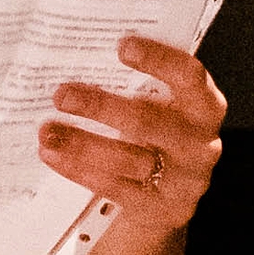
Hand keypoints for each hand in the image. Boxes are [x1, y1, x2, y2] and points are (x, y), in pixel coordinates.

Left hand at [37, 37, 225, 237]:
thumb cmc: (158, 132)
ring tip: (47, 132)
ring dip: (81, 143)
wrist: (170, 197)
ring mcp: (183, 179)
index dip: (159, 59)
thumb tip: (81, 57)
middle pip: (149, 121)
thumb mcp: (162, 106)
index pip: (189, 76)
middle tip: (61, 95)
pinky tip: (52, 156)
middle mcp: (201, 142)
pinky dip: (79, 169)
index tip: (121, 46)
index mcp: (205, 105)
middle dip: (101, 106)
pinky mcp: (161, 208)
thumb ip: (139, 85)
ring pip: (128, 158)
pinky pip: (114, 187)